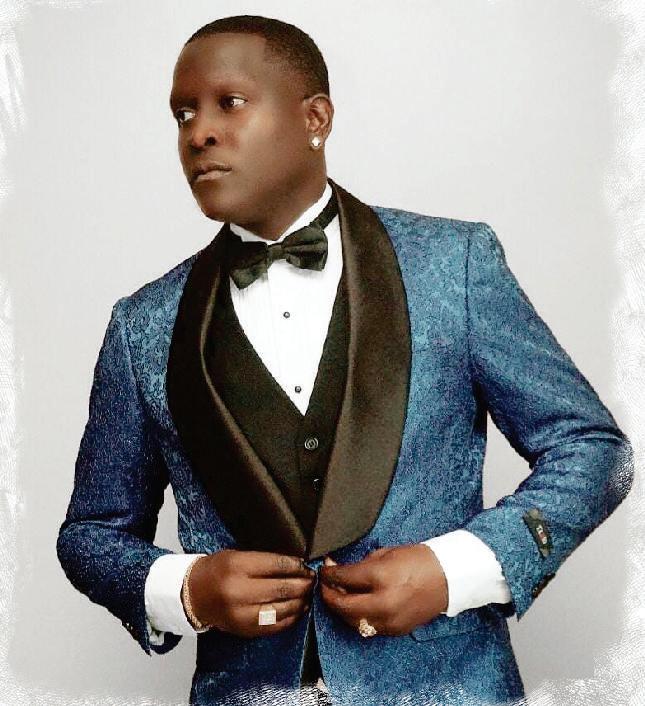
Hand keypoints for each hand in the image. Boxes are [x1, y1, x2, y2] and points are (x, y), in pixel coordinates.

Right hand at [186, 550, 315, 637]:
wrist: (194, 594)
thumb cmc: (217, 570)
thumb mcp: (237, 555)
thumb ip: (264, 560)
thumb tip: (296, 563)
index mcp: (237, 567)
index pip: (277, 565)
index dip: (297, 565)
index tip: (307, 565)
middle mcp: (240, 592)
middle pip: (283, 588)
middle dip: (303, 583)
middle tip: (313, 579)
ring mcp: (242, 614)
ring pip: (283, 608)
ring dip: (301, 600)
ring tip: (308, 593)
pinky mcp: (245, 630)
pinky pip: (276, 625)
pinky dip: (291, 617)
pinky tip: (298, 608)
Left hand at [319, 544, 447, 635]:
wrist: (448, 578)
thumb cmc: (418, 560)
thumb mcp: (386, 554)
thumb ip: (361, 564)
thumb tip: (340, 569)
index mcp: (380, 578)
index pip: (344, 578)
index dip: (328, 573)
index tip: (324, 569)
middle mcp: (383, 603)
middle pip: (342, 605)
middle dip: (328, 594)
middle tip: (324, 584)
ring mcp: (389, 621)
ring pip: (351, 621)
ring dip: (340, 608)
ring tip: (336, 595)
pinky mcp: (394, 630)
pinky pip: (367, 627)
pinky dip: (356, 617)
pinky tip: (354, 605)